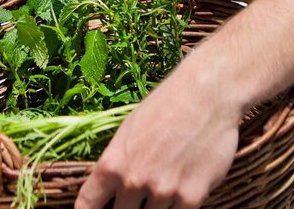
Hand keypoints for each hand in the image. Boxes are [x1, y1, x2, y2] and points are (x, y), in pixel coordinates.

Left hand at [75, 70, 238, 208]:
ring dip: (156, 206)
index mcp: (111, 164)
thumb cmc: (164, 108)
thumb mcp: (127, 133)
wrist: (206, 95)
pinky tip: (182, 189)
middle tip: (140, 194)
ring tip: (166, 180)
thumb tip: (109, 192)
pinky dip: (178, 206)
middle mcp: (133, 181)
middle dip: (128, 208)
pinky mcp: (191, 197)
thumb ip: (117, 167)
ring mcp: (163, 191)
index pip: (87, 205)